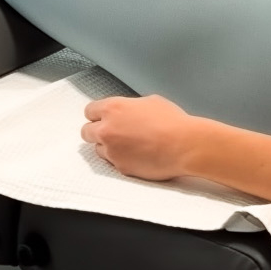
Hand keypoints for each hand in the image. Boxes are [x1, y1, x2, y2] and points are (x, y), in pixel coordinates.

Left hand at [81, 95, 201, 180]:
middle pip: (86, 132)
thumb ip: (130, 107)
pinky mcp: (120, 168)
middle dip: (96, 131)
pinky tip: (136, 155)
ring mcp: (112, 151)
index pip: (90, 111)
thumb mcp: (150, 101)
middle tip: (111, 133)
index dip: (97, 114)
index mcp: (113, 108)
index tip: (102, 117)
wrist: (184, 145)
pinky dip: (120, 159)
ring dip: (107, 147)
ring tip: (127, 146)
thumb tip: (127, 112)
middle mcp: (107, 130)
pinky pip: (112, 163)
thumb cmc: (172, 121)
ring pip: (98, 149)